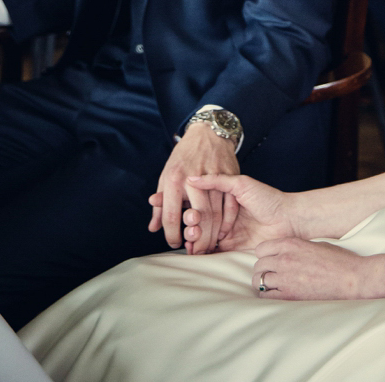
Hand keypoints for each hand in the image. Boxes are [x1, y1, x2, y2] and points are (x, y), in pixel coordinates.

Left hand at [148, 123, 239, 253]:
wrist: (207, 133)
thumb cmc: (183, 157)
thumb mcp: (166, 176)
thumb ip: (160, 204)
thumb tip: (153, 228)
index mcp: (174, 180)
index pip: (171, 216)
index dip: (172, 236)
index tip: (175, 244)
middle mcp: (193, 179)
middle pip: (198, 218)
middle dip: (197, 240)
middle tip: (195, 252)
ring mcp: (213, 177)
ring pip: (215, 214)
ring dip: (212, 235)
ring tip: (208, 247)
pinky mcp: (229, 176)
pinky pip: (230, 206)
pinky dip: (227, 222)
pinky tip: (223, 232)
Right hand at [184, 171, 299, 252]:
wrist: (288, 220)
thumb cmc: (267, 198)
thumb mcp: (241, 184)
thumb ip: (217, 181)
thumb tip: (191, 178)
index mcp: (222, 200)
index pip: (198, 204)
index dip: (187, 207)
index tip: (179, 209)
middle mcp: (222, 217)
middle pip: (198, 222)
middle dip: (189, 225)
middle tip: (190, 225)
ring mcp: (226, 233)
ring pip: (202, 237)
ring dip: (192, 238)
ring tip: (192, 237)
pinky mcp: (231, 248)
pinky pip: (212, 251)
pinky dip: (201, 252)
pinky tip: (194, 251)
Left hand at [252, 238, 382, 300]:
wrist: (351, 278)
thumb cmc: (338, 261)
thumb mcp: (314, 244)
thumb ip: (295, 248)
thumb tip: (283, 254)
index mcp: (291, 244)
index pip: (261, 248)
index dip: (265, 255)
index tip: (270, 261)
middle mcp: (284, 259)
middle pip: (259, 265)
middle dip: (263, 270)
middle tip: (271, 276)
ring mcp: (285, 278)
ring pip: (259, 280)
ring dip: (264, 284)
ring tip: (272, 287)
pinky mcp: (289, 296)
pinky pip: (266, 296)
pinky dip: (268, 296)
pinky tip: (276, 296)